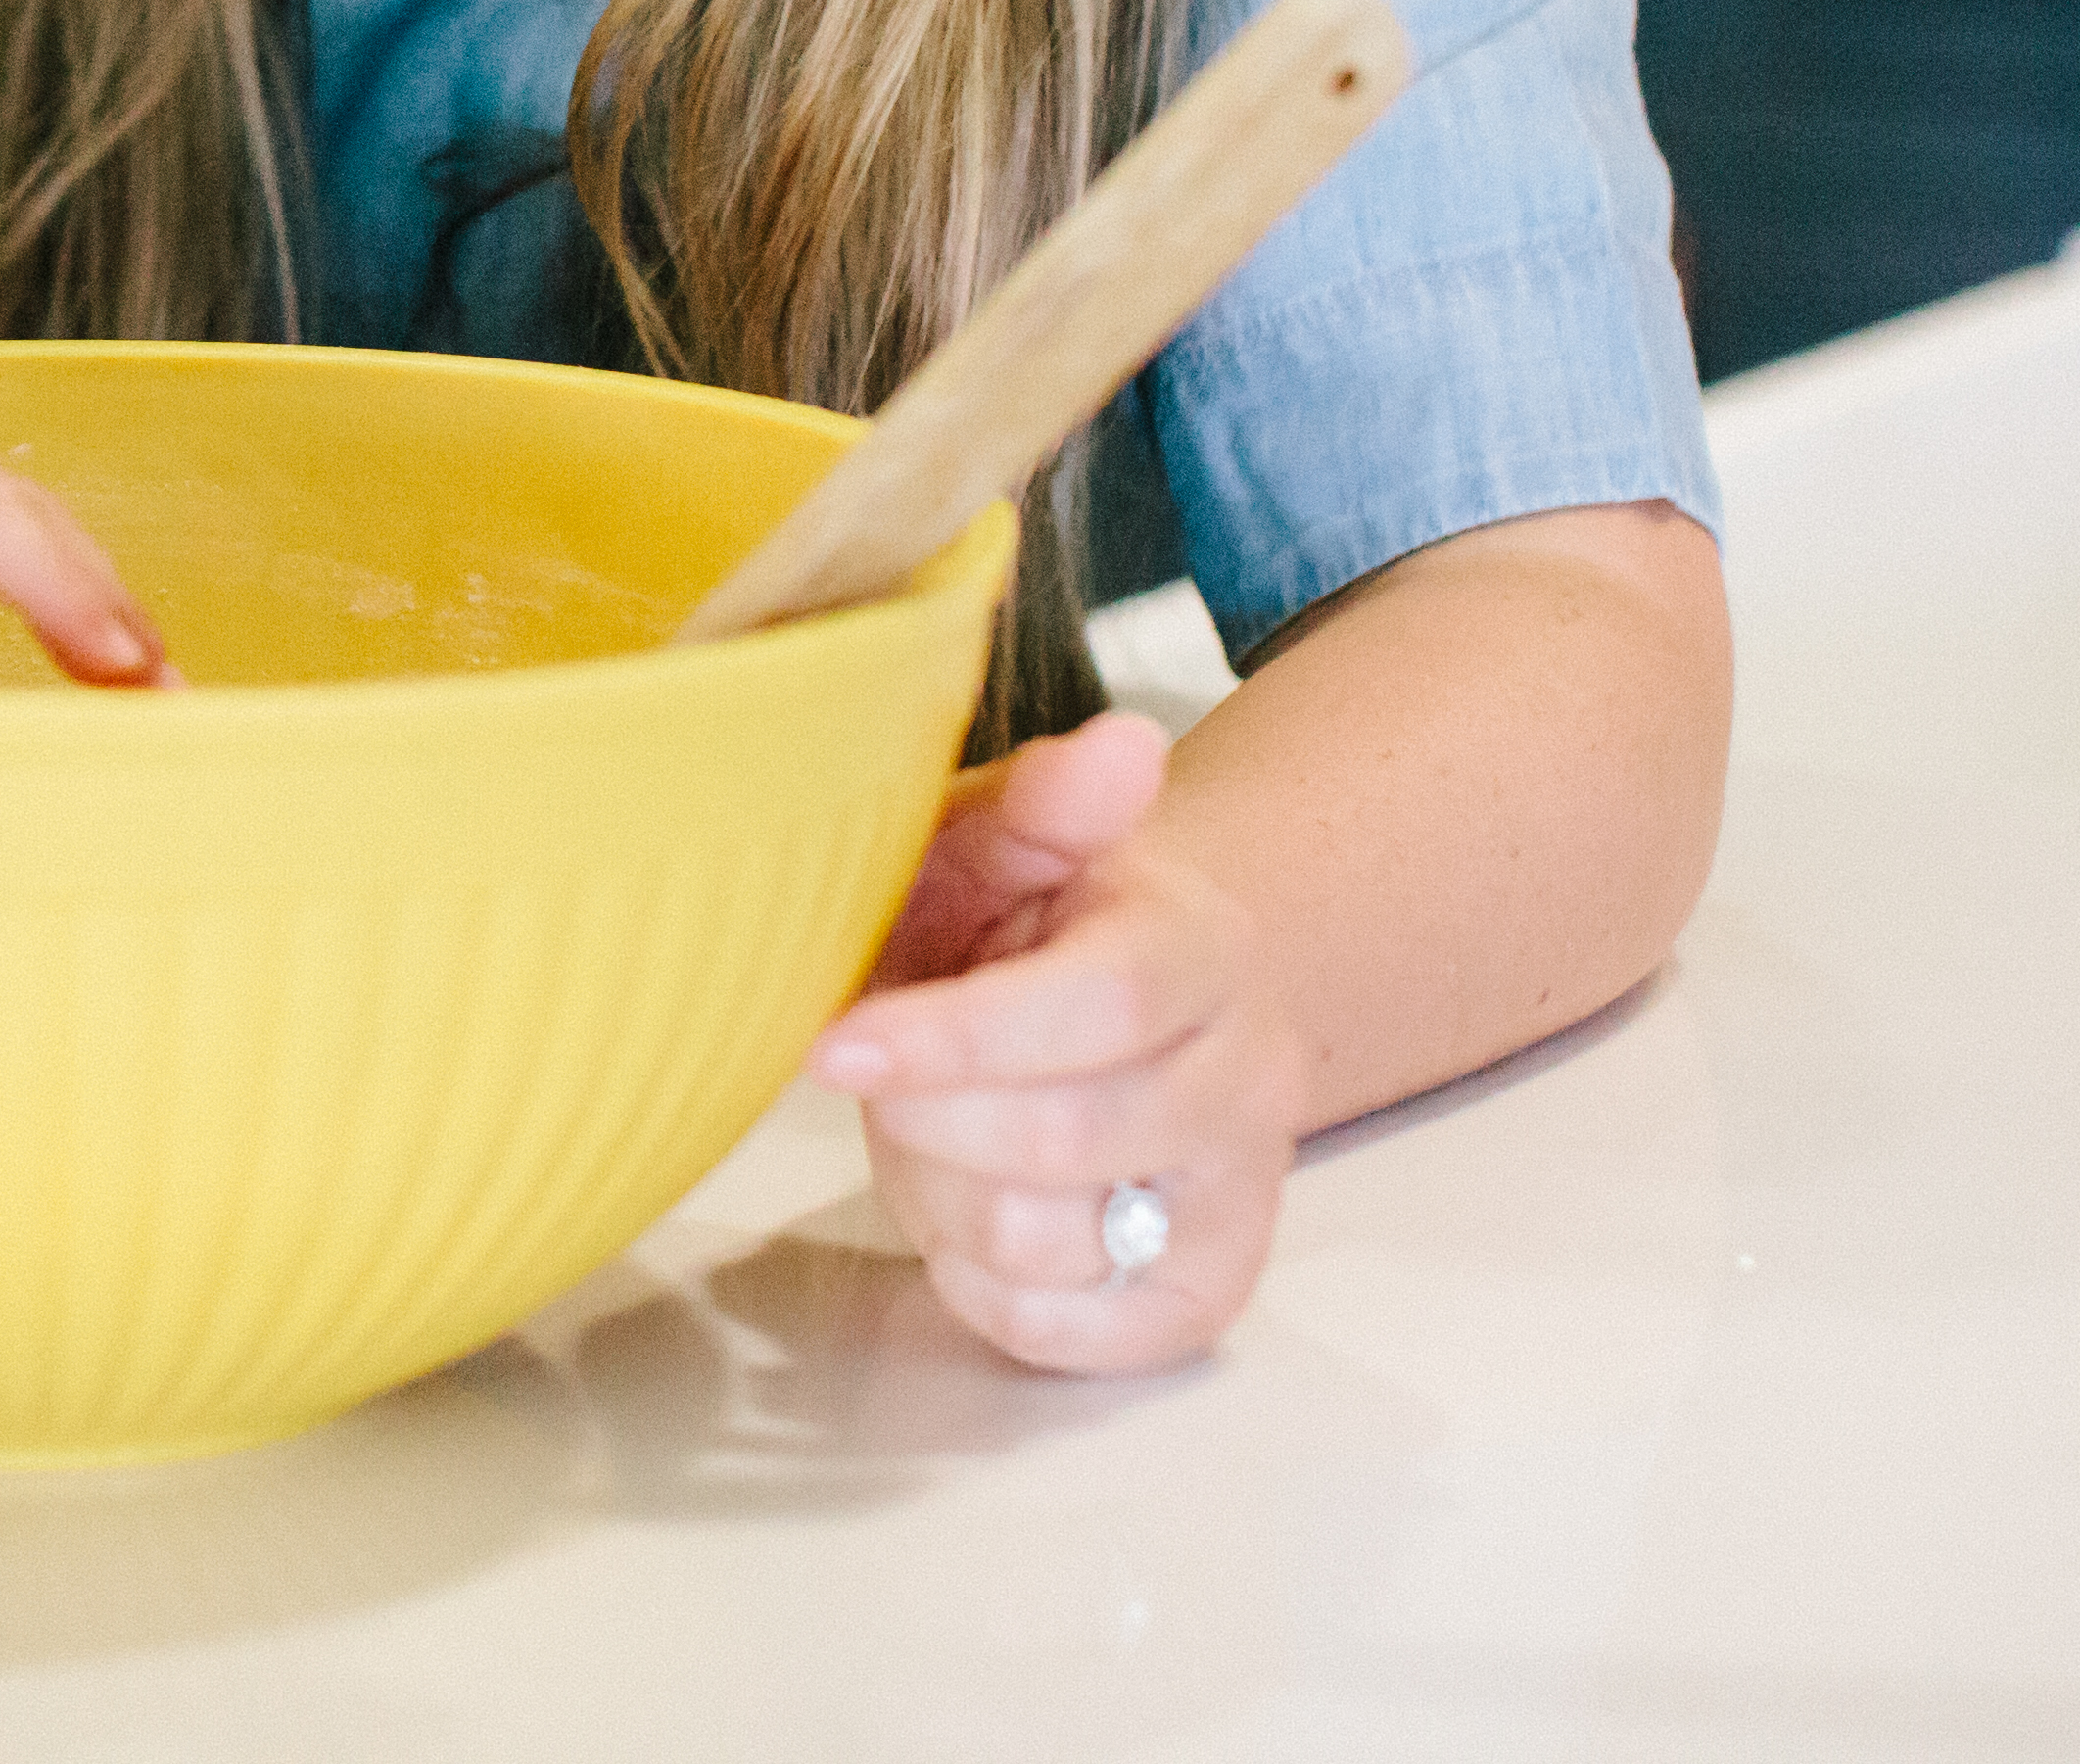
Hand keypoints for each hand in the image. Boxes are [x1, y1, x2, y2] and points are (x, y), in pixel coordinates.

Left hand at [808, 713, 1308, 1372]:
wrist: (1107, 1005)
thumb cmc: (1020, 917)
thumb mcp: (1000, 835)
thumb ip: (1043, 803)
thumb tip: (1122, 745)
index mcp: (1196, 947)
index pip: (1097, 1008)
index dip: (954, 1040)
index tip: (831, 1045)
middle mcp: (1248, 1077)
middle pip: (1067, 1139)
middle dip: (927, 1119)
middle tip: (880, 1075)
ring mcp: (1235, 1193)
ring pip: (1052, 1243)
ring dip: (943, 1198)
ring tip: (937, 1133)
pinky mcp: (1202, 1291)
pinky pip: (1072, 1334)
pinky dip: (987, 1287)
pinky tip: (971, 1212)